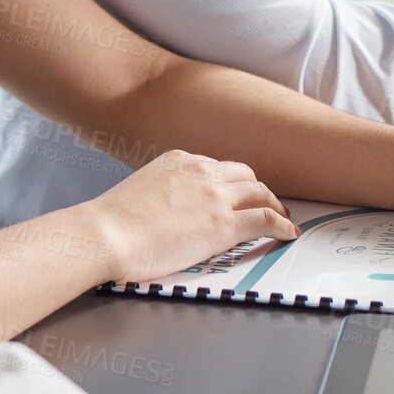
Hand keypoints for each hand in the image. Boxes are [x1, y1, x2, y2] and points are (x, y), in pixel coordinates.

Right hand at [87, 150, 298, 282]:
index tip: (236, 193)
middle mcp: (201, 171)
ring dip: (275, 205)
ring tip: (282, 217)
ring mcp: (215, 197)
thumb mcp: (140, 190)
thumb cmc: (112, 222)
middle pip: (245, 175)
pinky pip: (266, 219)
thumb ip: (163, 193)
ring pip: (260, 193)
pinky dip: (282, 225)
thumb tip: (168, 211)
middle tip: (266, 202)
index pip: (217, 167)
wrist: (106, 233)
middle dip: (258, 189)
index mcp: (179, 161)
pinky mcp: (224, 225)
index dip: (232, 183)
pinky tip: (288, 232)